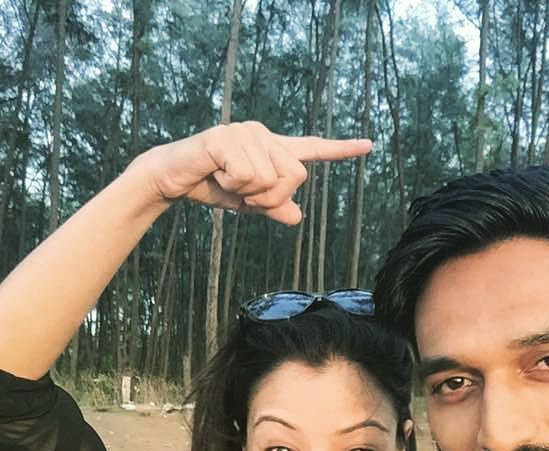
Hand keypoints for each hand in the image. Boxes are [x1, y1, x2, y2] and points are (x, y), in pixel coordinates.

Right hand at [138, 121, 372, 224]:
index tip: (370, 145)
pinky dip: (232, 186)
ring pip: (270, 179)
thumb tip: (296, 216)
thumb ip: (274, 208)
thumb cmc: (213, 187)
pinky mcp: (226, 137)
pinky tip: (217, 174)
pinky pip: (248, 175)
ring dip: (248, 193)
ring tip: (227, 181)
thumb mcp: (250, 204)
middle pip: (295, 176)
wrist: (175, 178)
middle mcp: (264, 135)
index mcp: (273, 150)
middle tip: (245, 195)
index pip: (312, 149)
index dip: (341, 149)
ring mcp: (246, 133)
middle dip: (271, 197)